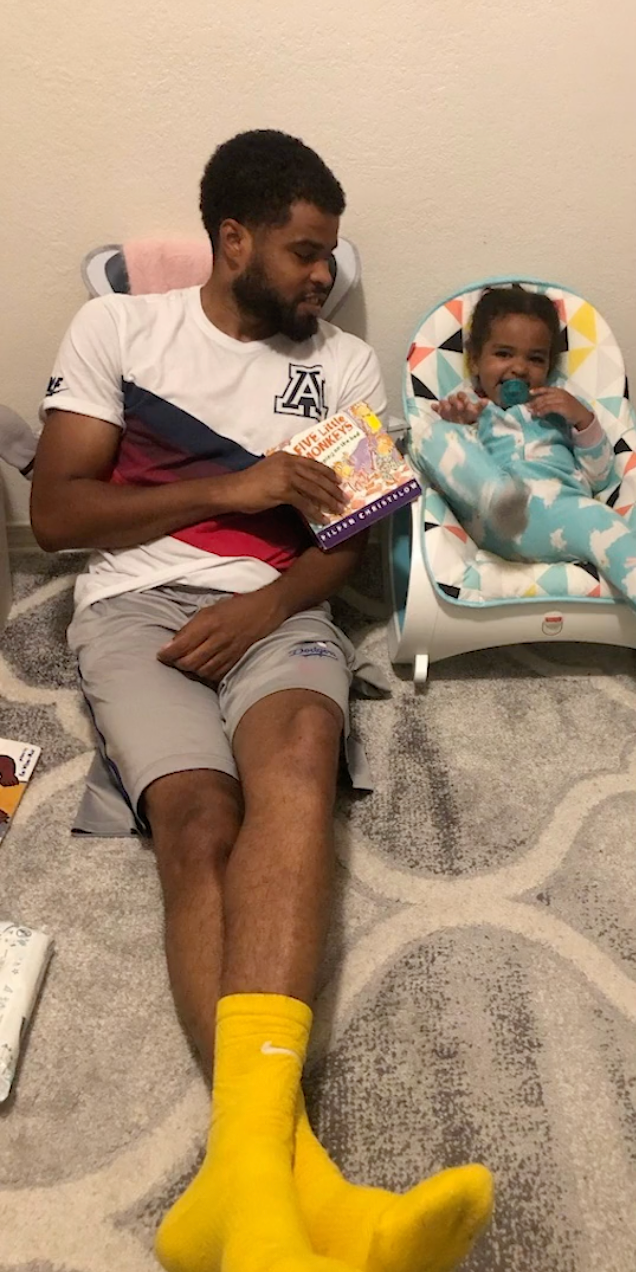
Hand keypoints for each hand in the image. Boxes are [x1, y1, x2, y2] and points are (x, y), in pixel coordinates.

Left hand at [157, 589, 283, 683]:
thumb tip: (172, 644)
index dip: (167, 654)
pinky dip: (206, 674)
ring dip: (191, 670)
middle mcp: (218, 639)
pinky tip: (202, 669)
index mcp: (208, 623)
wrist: (264, 610)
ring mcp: (228, 652)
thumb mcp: (209, 610)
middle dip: (177, 664)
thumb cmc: (234, 608)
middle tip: (171, 661)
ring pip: (202, 671)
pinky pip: (216, 674)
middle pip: (189, 662)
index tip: (160, 655)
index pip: (180, 645)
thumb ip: (191, 627)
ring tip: (186, 665)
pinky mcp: (236, 660)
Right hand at [228, 453, 346, 521]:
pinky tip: (321, 518)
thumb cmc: (249, 484)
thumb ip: (286, 473)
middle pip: (317, 476)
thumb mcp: (270, 471)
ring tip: (338, 509)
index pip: (313, 463)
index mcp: (286, 456)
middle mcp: (288, 463)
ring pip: (314, 489)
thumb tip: (302, 486)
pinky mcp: (283, 490)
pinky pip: (304, 502)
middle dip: (333, 489)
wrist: (233, 490)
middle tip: (344, 498)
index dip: (328, 472)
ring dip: (328, 501)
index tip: (339, 480)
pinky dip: (314, 511)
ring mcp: (286, 476)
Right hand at [432, 393, 485, 424]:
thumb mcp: (476, 412)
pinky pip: (437, 408)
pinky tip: (434, 407)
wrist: (462, 429)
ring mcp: (447, 408)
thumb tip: (486, 400)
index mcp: (462, 401)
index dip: (463, 398)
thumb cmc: (469, 418)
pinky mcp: (441, 413)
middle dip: (455, 401)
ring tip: (447, 409)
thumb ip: (480, 406)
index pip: (461, 395)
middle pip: (452, 398)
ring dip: (445, 404)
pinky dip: (435, 407)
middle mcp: (454, 403)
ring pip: (444, 402)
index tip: (466, 404)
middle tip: (459, 408)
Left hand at [529, 388, 593, 430]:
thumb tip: (540, 404)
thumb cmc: (571, 411)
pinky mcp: (562, 407)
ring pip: (545, 402)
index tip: (530, 393)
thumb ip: (553, 401)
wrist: (582, 416)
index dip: (538, 390)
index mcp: (560, 391)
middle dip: (534, 402)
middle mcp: (561, 394)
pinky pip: (549, 408)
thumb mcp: (562, 402)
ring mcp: (562, 400)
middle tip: (527, 407)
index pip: (547, 389)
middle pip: (544, 397)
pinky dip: (542, 411)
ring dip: (537, 407)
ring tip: (531, 412)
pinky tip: (538, 414)